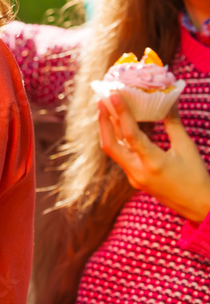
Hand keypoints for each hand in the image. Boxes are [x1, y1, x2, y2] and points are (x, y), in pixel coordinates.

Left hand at [98, 93, 209, 221]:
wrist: (199, 208)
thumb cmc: (197, 177)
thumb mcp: (187, 148)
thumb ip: (173, 124)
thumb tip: (169, 100)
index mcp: (153, 163)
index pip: (131, 135)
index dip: (121, 113)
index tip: (113, 95)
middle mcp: (138, 172)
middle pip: (110, 145)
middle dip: (103, 122)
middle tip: (102, 100)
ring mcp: (134, 178)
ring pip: (114, 151)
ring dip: (108, 130)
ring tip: (108, 109)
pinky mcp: (134, 180)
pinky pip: (121, 156)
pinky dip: (119, 140)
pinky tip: (119, 127)